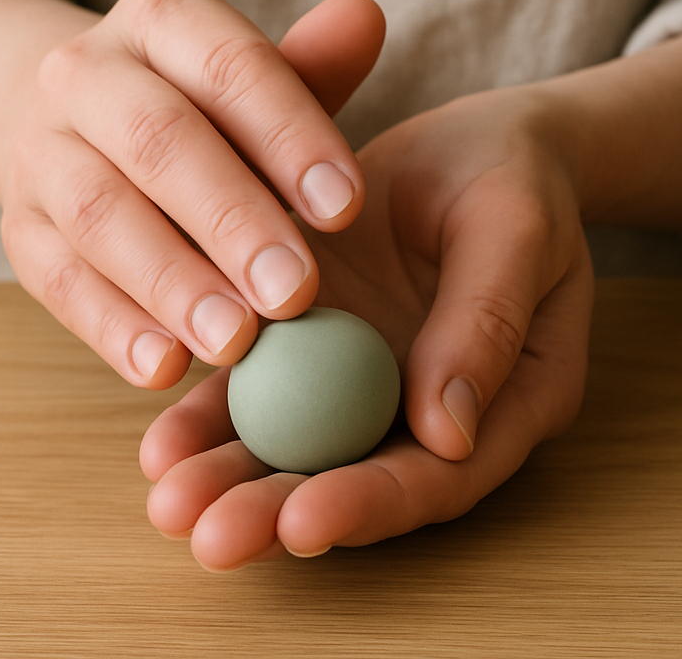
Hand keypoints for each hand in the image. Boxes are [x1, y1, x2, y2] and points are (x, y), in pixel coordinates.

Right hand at [0, 0, 384, 386]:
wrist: (69, 119)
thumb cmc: (192, 107)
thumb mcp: (250, 80)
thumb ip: (311, 66)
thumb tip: (367, 15)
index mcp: (160, 18)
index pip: (229, 64)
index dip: (290, 134)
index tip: (346, 207)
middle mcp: (86, 71)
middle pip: (159, 139)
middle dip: (232, 219)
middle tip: (295, 291)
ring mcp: (41, 149)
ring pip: (100, 213)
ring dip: (171, 282)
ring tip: (236, 343)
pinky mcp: (18, 225)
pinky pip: (56, 278)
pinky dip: (111, 326)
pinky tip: (165, 368)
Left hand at [140, 62, 594, 569]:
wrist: (478, 142)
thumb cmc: (516, 181)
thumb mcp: (516, 234)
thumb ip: (487, 323)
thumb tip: (445, 432)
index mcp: (506, 401)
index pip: (440, 476)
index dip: (372, 504)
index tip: (304, 524)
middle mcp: (428, 405)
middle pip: (357, 477)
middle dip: (281, 513)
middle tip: (214, 538)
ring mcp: (366, 374)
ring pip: (298, 442)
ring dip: (232, 477)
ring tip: (171, 503)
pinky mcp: (315, 337)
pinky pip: (263, 382)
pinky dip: (215, 413)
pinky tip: (165, 439)